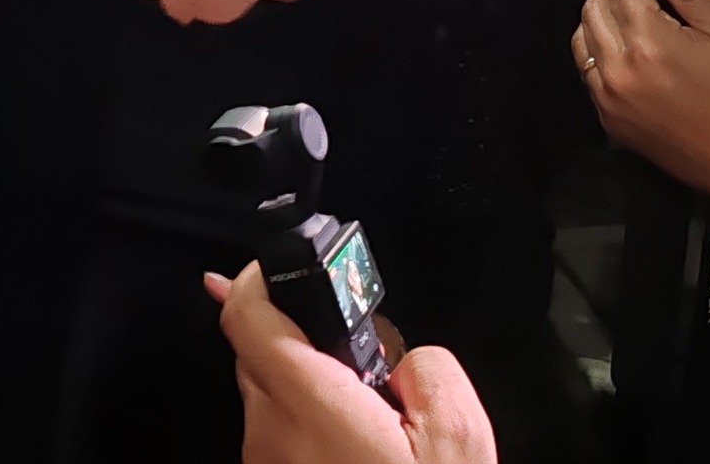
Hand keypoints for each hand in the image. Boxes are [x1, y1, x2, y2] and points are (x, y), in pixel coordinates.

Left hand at [204, 264, 495, 463]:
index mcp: (312, 409)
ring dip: (309, 392)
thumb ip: (428, 369)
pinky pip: (278, 439)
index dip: (256, 279)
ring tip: (374, 425)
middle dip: (305, 342)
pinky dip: (308, 431)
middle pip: (260, 356)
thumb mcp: (459, 438)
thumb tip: (399, 357)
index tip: (276, 263)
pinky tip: (355, 453)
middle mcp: (269, 436)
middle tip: (366, 362)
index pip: (250, 321)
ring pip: (269, 400)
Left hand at [571, 0, 709, 216]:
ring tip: (618, 3)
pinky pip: (590, 75)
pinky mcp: (613, 123)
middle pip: (593, 10)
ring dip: (595, 16)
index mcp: (649, 42)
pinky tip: (618, 45)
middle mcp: (618, 70)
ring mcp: (611, 100)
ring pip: (583, 43)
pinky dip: (596, 51)